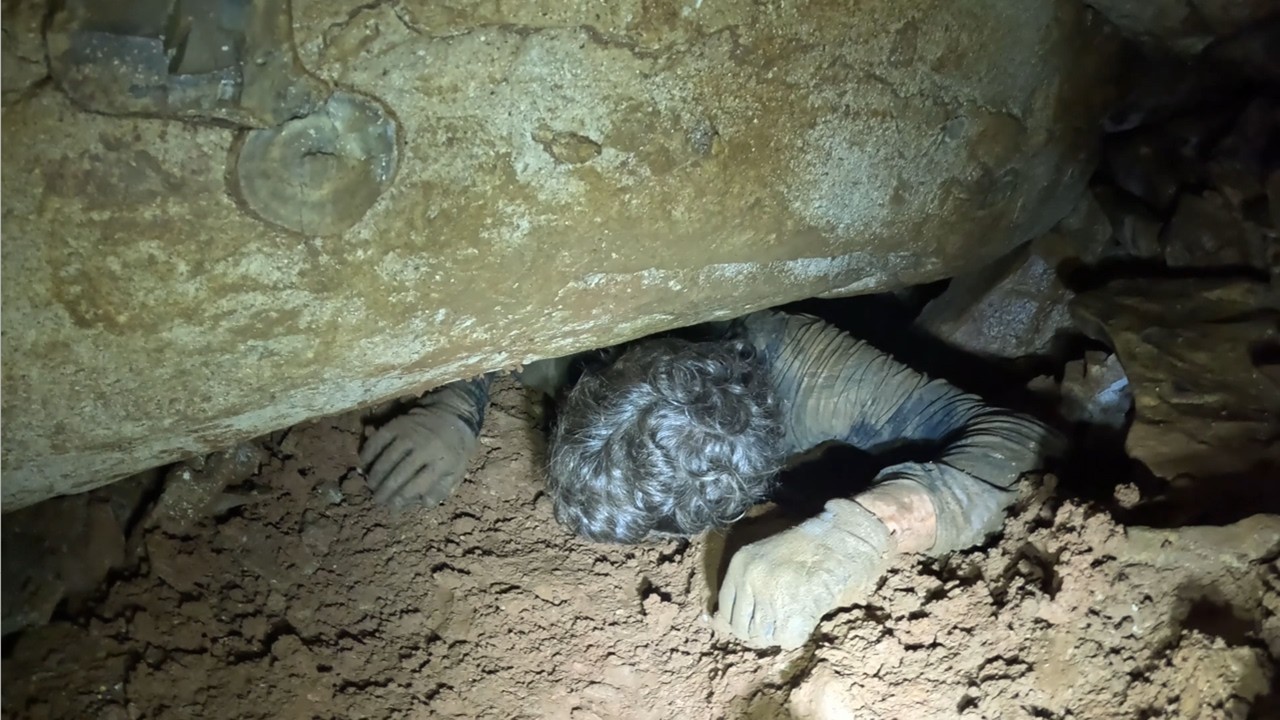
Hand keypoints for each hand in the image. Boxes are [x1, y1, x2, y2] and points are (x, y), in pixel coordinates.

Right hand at [359, 406, 478, 506]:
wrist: (454, 411)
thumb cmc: (456, 445)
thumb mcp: (459, 468)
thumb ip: (442, 487)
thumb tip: (423, 503)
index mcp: (443, 461)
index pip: (417, 485)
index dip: (401, 498)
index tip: (392, 506)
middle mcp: (425, 447)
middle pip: (399, 474)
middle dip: (385, 490)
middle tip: (377, 500)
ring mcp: (410, 434)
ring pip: (386, 459)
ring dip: (375, 475)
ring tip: (370, 486)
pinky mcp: (398, 423)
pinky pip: (378, 440)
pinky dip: (368, 452)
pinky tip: (363, 463)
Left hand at [714, 498, 891, 649]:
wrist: (845, 537)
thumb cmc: (810, 545)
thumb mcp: (767, 555)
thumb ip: (747, 584)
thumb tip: (720, 623)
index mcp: (740, 563)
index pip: (725, 609)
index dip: (740, 622)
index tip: (754, 624)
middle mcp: (751, 578)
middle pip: (742, 628)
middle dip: (759, 632)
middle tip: (778, 623)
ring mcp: (771, 594)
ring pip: (763, 637)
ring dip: (779, 633)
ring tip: (794, 616)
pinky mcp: (793, 609)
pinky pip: (787, 640)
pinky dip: (798, 635)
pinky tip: (807, 618)